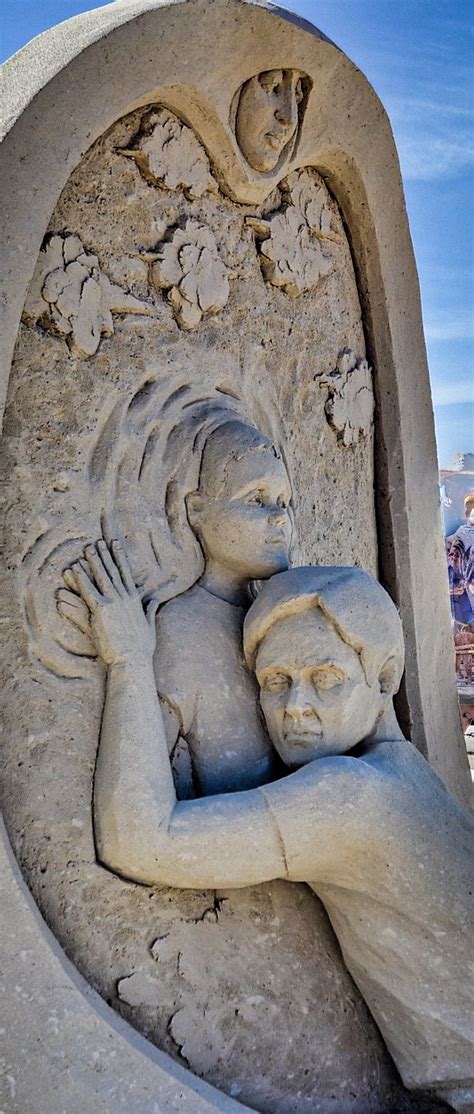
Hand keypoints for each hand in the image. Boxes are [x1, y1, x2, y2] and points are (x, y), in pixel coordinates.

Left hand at [57, 540, 156, 667]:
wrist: (132, 660)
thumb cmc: (141, 649)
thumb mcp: (150, 626)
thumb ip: (151, 610)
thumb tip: (156, 599)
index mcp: (135, 601)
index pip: (126, 574)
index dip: (120, 558)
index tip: (116, 545)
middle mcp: (125, 598)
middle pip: (113, 571)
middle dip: (105, 555)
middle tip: (98, 541)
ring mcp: (113, 603)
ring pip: (101, 577)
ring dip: (93, 562)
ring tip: (87, 549)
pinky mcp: (102, 610)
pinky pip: (89, 590)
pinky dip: (82, 578)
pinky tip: (75, 569)